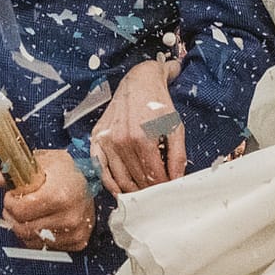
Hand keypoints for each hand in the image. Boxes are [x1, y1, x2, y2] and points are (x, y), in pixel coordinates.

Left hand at [0, 151, 95, 251]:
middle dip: (12, 217)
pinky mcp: (78, 242)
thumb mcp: (40, 163)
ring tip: (28, 212)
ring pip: (32, 240)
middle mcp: (69, 217)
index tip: (11, 195)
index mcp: (59, 195)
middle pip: (24, 229)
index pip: (20, 211)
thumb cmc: (64, 171)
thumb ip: (12, 173)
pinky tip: (41, 221)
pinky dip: (38, 236)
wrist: (91, 182)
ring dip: (23, 228)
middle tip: (14, 206)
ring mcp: (75, 232)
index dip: (10, 203)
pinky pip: (46, 247)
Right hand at [90, 58, 186, 194]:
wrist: (139, 81)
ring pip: (119, 179)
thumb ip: (178, 157)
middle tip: (158, 193)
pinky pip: (100, 168)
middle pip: (136, 180)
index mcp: (142, 138)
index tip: (168, 192)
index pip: (153, 177)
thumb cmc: (158, 103)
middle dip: (149, 190)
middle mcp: (121, 140)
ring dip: (132, 190)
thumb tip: (177, 181)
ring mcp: (106, 140)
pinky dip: (109, 183)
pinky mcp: (97, 138)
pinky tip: (119, 191)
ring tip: (143, 193)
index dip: (163, 188)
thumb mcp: (176, 127)